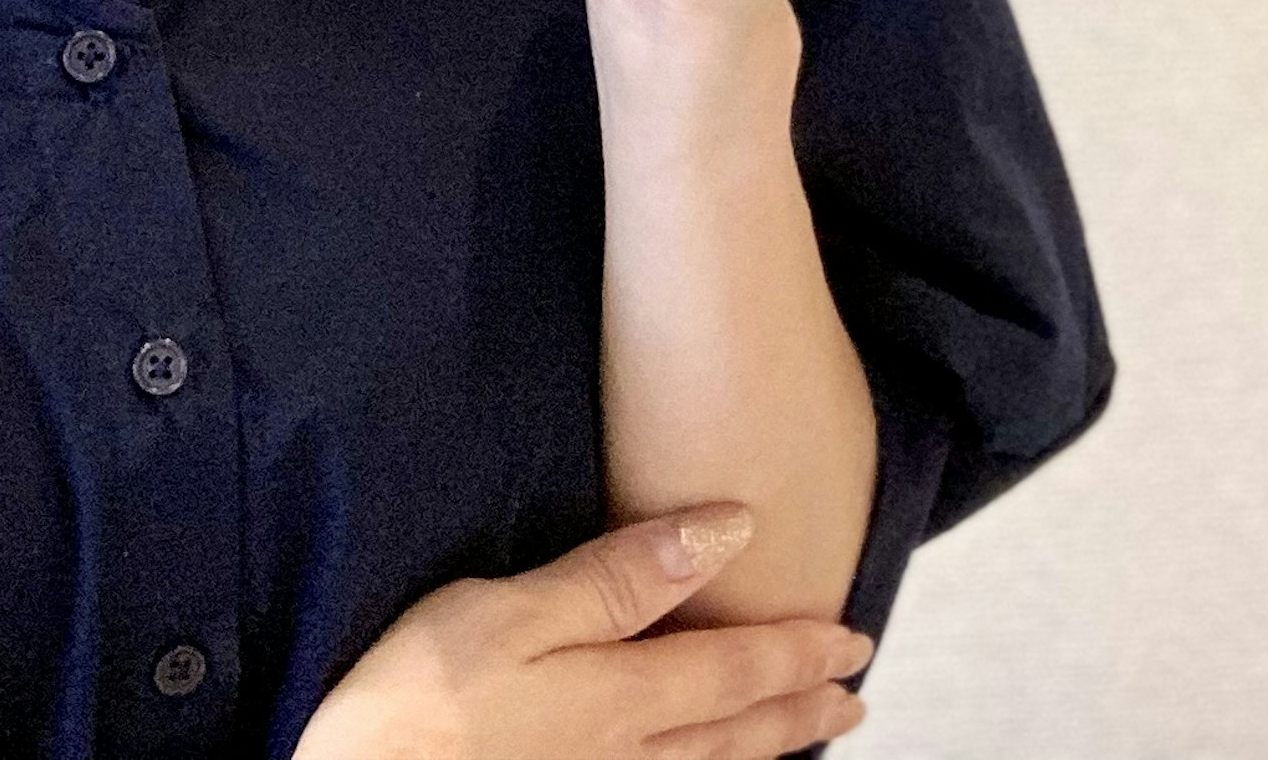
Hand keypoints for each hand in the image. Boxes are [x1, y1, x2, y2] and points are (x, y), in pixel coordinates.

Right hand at [287, 501, 873, 759]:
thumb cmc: (414, 701)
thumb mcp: (512, 611)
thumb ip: (622, 576)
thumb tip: (730, 531)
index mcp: (621, 696)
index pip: (735, 669)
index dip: (799, 652)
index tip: (854, 640)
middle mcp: (627, 758)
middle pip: (736, 735)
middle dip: (799, 711)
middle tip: (853, 699)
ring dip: (764, 756)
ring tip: (805, 741)